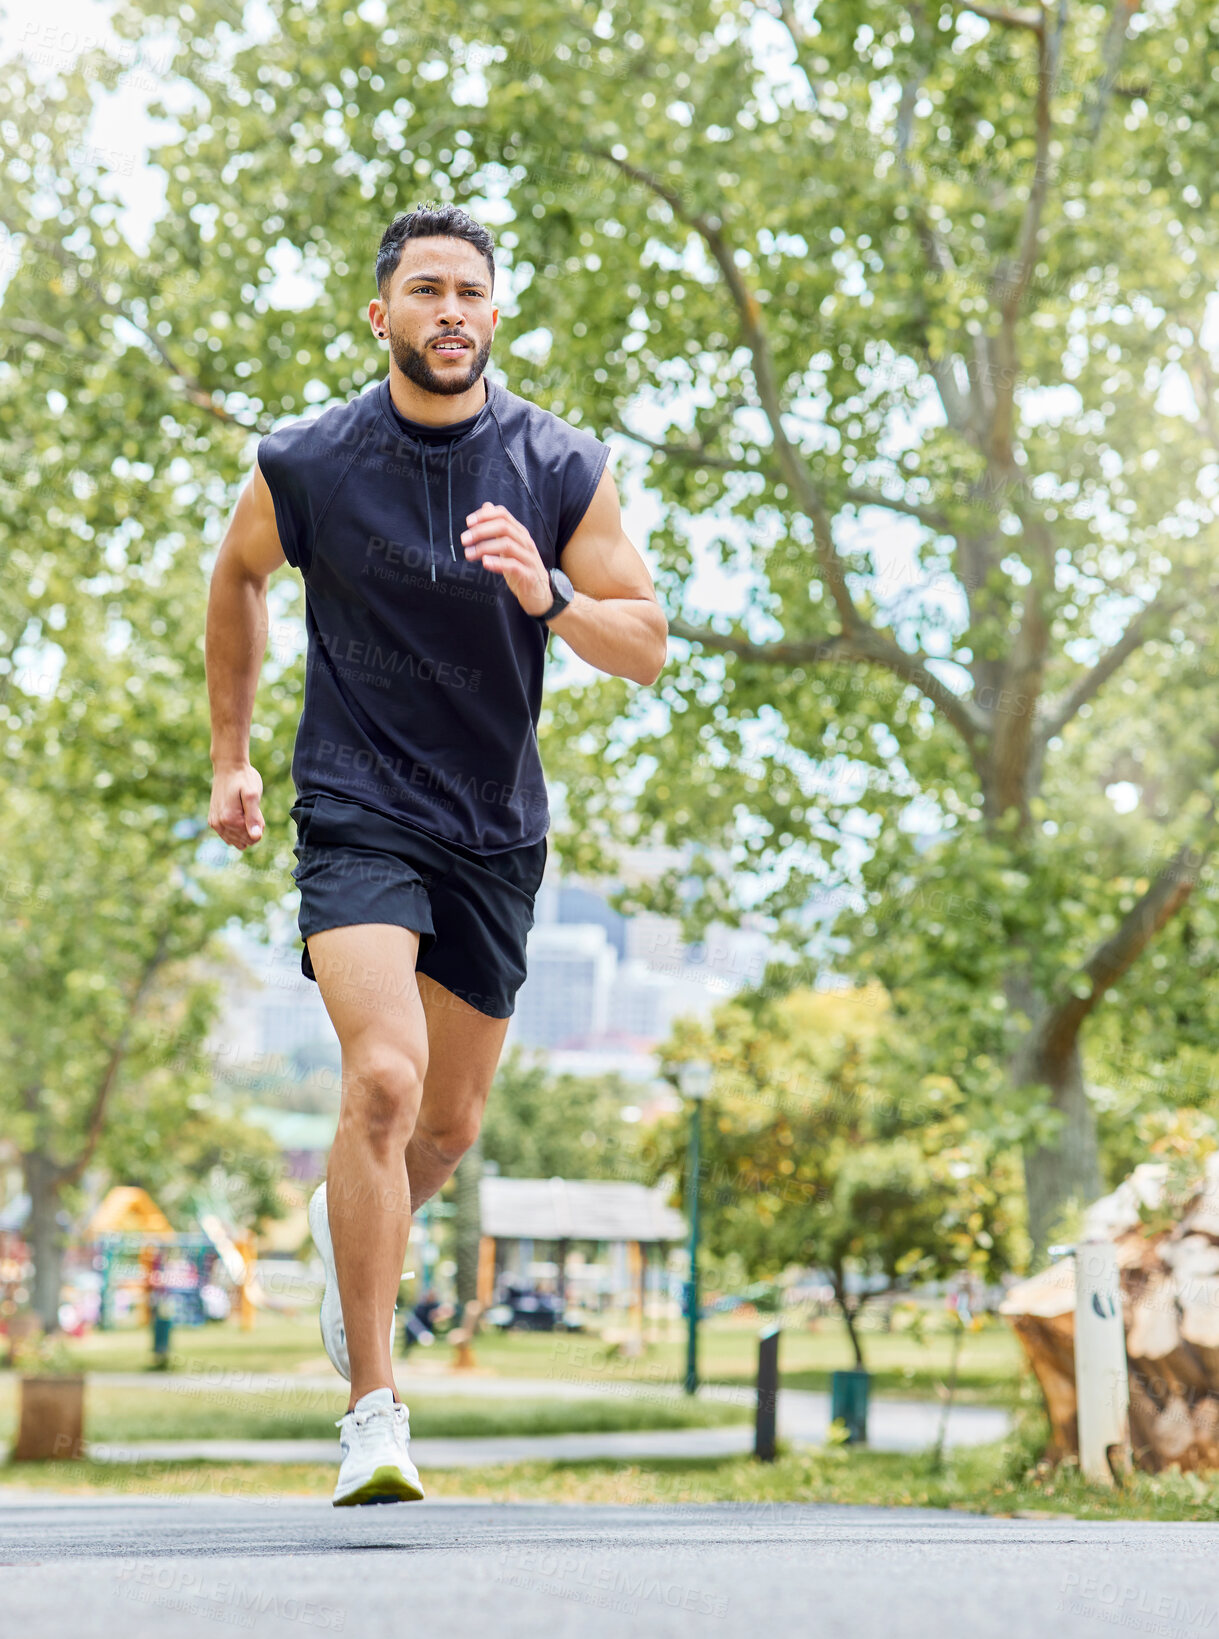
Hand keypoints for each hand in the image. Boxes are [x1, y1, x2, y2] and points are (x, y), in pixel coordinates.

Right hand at [209, 762, 264, 849]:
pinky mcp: (213, 821)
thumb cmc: (243, 779)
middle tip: (249, 808)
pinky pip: (227, 836)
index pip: (253, 838)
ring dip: (243, 828)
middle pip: (245, 840)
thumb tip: (256, 837)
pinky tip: (237, 814)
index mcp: (230, 820)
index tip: (255, 810)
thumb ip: (254, 817)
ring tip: (243, 810)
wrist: (228, 767)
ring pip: (236, 840)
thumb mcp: (253, 795)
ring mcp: (215, 824)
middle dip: (251, 827)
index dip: (259, 824)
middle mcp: (219, 825)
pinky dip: (235, 829)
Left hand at [461, 502, 550, 616]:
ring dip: (484, 547)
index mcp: (520, 533)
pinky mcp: (529, 575)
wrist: (540, 594)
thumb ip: (498, 527)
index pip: (503, 515)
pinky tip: (485, 563)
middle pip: (504, 527)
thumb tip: (486, 506)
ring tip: (468, 554)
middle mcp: (526, 542)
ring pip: (507, 545)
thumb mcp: (509, 545)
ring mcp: (529, 558)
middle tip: (464, 539)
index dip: (485, 515)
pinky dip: (498, 563)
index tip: (468, 522)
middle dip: (481, 531)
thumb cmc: (521, 568)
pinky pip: (513, 565)